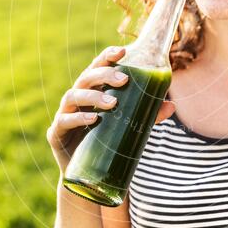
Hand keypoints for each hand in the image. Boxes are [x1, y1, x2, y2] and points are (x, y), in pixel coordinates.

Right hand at [46, 45, 175, 173]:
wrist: (89, 176)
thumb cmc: (109, 143)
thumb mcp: (131, 127)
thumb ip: (149, 116)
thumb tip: (171, 106)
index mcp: (92, 91)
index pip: (97, 67)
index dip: (107, 56)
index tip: (123, 51)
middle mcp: (77, 99)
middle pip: (86, 78)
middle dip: (104, 74)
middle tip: (125, 80)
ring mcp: (64, 115)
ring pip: (72, 96)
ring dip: (93, 96)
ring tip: (112, 103)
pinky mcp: (56, 134)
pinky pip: (64, 121)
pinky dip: (78, 118)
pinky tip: (93, 119)